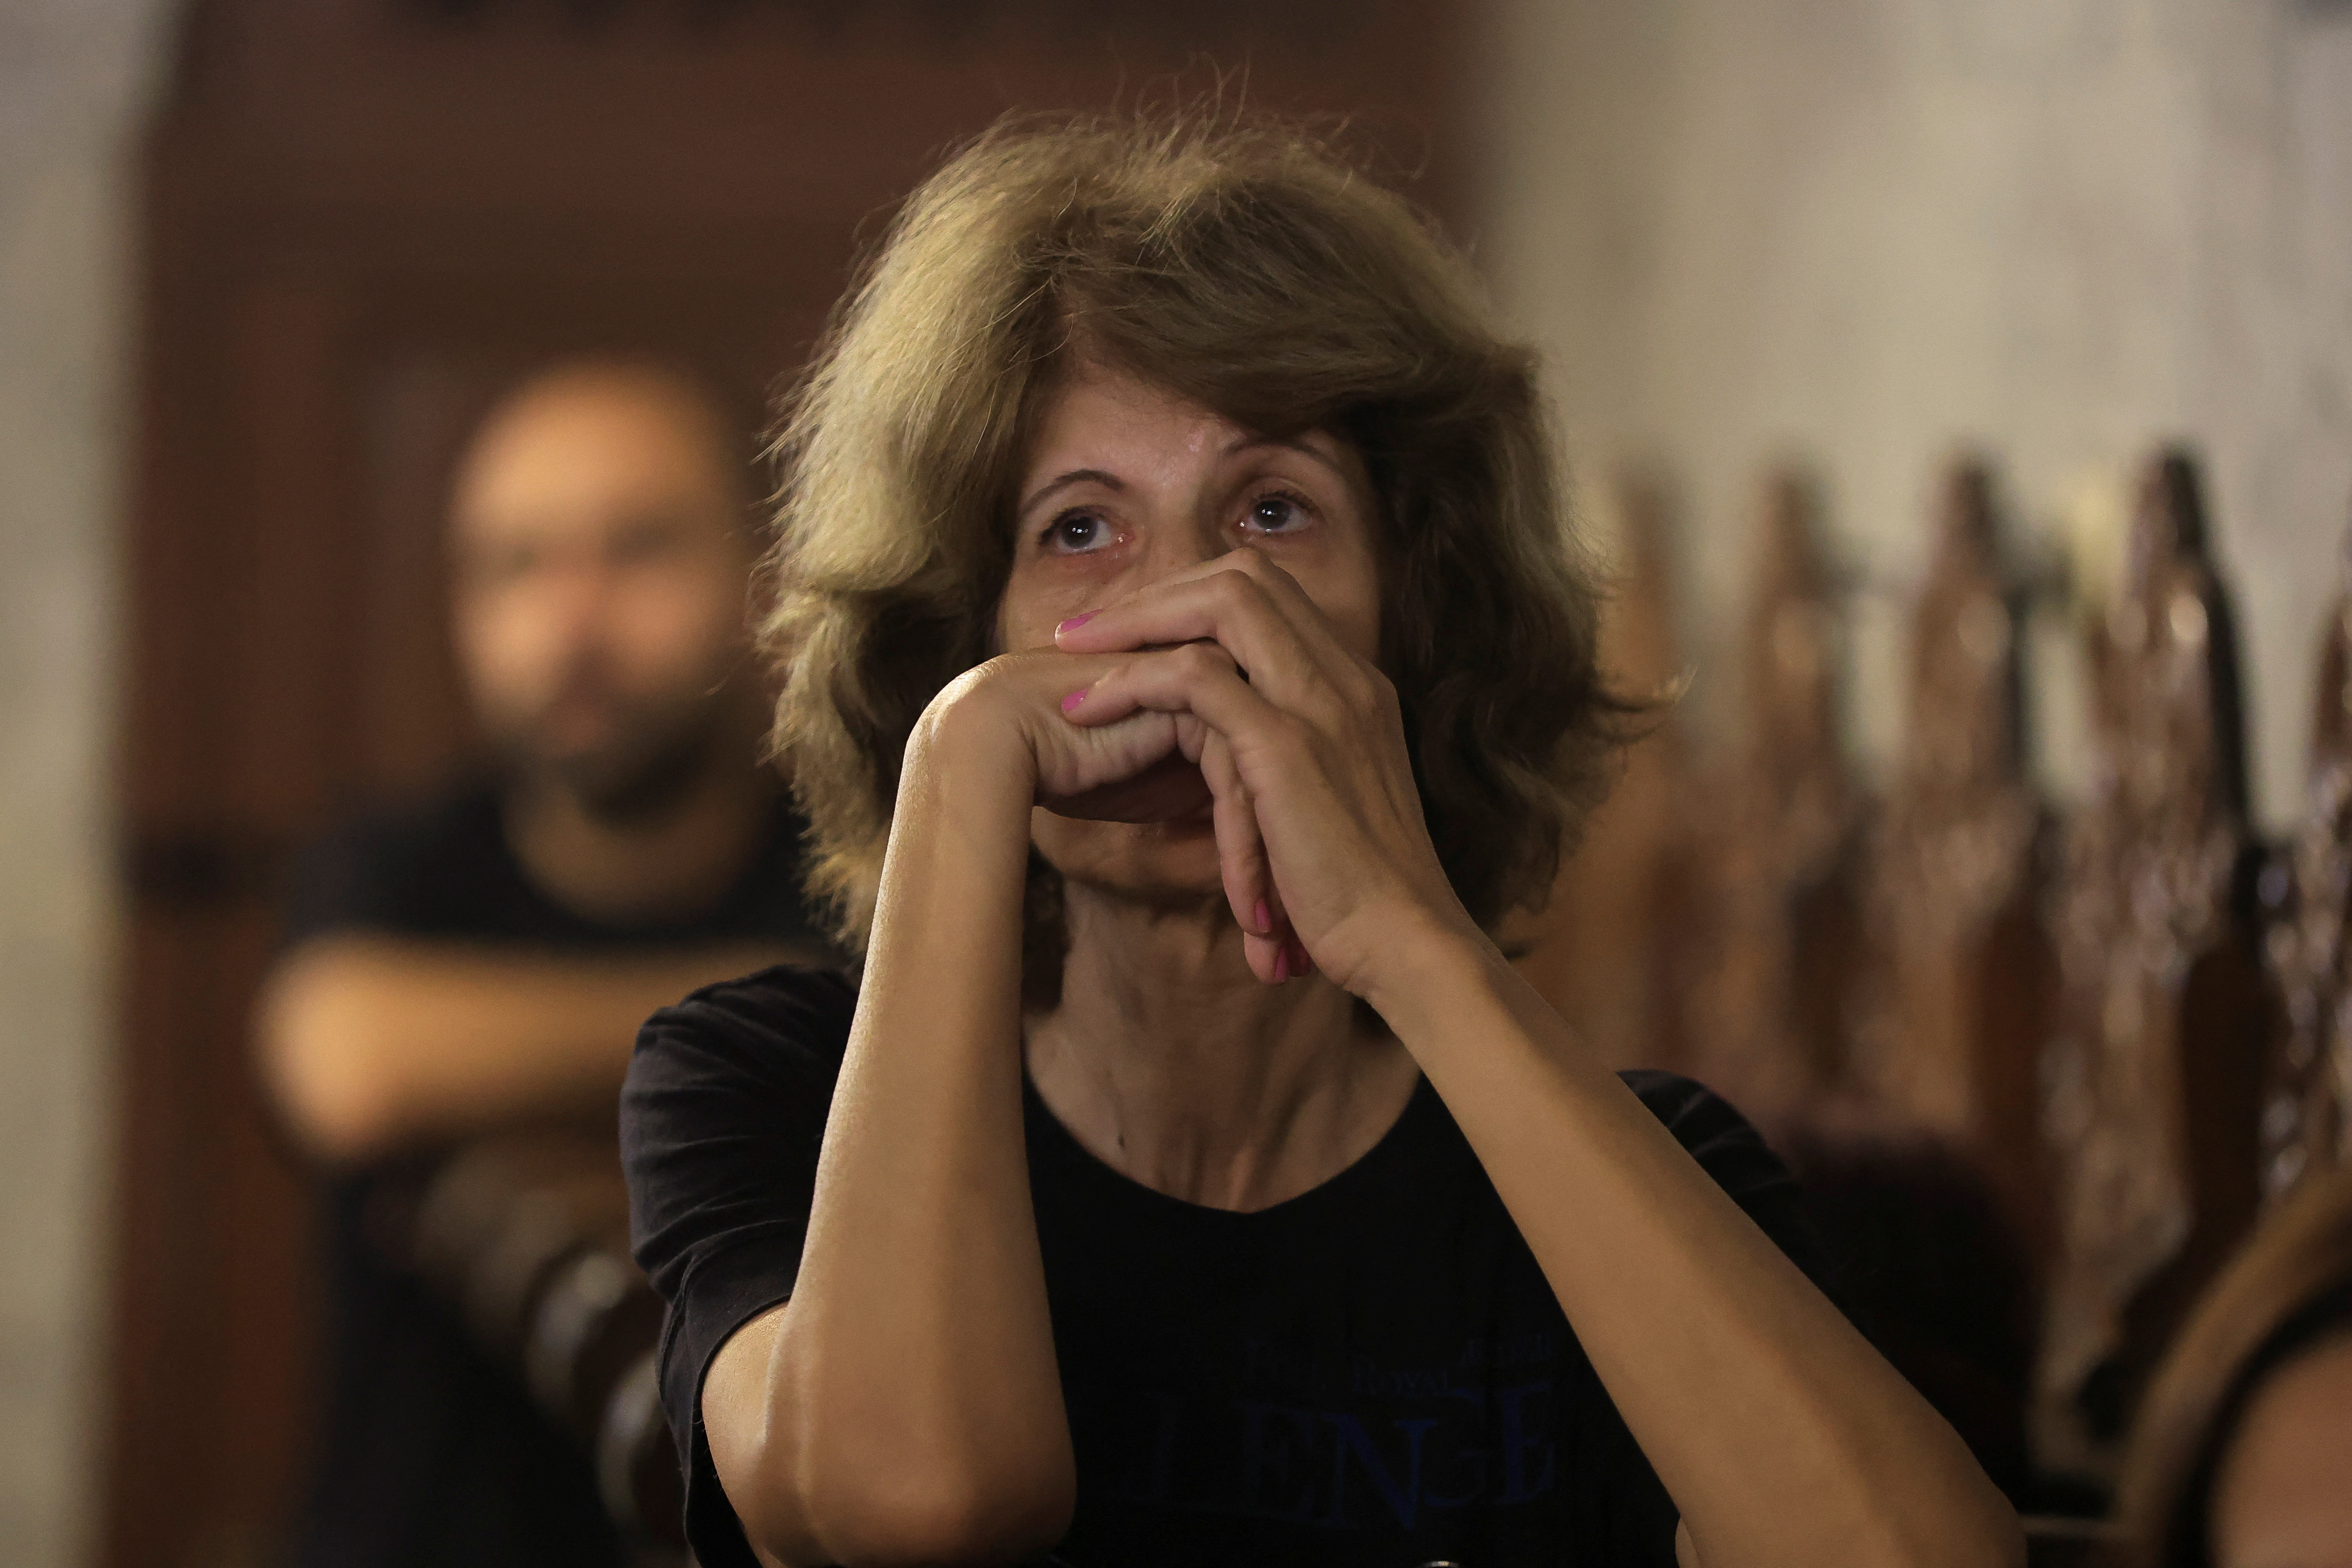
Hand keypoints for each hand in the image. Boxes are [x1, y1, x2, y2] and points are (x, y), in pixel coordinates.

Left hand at [1050, 549, 1477, 994]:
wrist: (1408, 943)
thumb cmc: (1362, 895)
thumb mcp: (1331, 806)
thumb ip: (1292, 763)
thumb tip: (1230, 764)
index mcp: (1357, 688)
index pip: (1274, 596)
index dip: (1195, 600)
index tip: (1135, 632)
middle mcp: (1346, 679)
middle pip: (1246, 576)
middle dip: (1159, 592)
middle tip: (1088, 629)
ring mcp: (1322, 705)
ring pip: (1223, 602)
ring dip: (1137, 621)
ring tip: (1073, 653)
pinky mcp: (1288, 747)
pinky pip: (1198, 678)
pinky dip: (1135, 681)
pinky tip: (1089, 708)